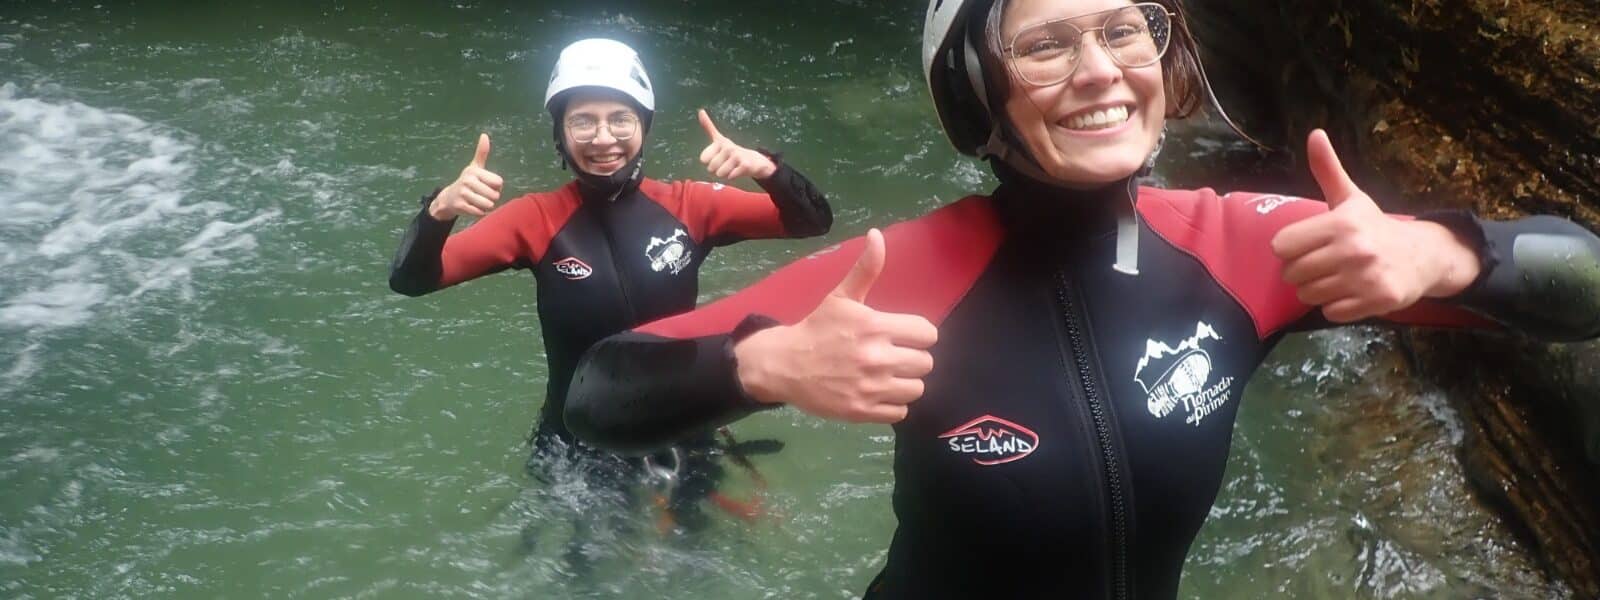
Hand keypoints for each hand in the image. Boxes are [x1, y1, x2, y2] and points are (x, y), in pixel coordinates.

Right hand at [429, 133, 504, 220]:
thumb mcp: (474, 167)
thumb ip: (481, 153)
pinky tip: (472, 207)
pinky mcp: (461, 206)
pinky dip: (479, 212)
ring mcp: (463, 193)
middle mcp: (468, 180)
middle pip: (495, 195)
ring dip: (486, 206)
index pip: (499, 182)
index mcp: (474, 171)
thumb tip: (484, 134)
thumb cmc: (467, 181)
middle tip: (481, 195)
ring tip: (477, 201)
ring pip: (488, 205)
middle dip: (492, 198)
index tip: (486, 185)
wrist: (449, 198)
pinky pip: (480, 212)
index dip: (496, 187)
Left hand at [698, 109, 776, 180]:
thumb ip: (708, 126)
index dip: (709, 161)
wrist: (753, 160)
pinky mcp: (744, 165)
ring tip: (732, 167)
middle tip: (725, 163)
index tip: (717, 156)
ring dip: (725, 174)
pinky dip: (733, 176)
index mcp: (719, 142)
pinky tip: (738, 170)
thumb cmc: (731, 151)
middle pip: (711, 168)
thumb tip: (700, 110)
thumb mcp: (719, 139)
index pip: (703, 159)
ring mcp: (737, 156)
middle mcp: (728, 147)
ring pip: (720, 174)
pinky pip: (730, 176)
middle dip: (717, 169)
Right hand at [733, 229, 937, 423]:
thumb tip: (878, 235)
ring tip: (888, 376)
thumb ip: (866, 268)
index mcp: (875, 326)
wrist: (784, 365)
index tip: (904, 336)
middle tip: (894, 357)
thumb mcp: (841, 297)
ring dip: (905, 383)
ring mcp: (870, 387)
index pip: (928, 333)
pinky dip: (892, 404)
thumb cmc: (818, 329)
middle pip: (925, 363)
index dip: (918, 334)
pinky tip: (877, 393)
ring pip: (916, 389)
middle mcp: (876, 357)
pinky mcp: (863, 411)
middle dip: (913, 359)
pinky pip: (900, 412)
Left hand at [1271, 129, 1479, 322]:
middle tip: (1321, 263)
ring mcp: (1366, 278)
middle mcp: (1353, 250)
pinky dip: (1335, 306)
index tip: (1305, 245)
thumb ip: (1328, 169)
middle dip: (1300, 271)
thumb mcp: (1351, 197)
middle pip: (1292, 274)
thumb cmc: (1375, 227)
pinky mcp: (1376, 302)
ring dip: (1316, 290)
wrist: (1423, 256)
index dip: (1289, 248)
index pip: (1282, 246)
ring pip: (1308, 295)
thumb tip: (1314, 134)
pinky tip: (1350, 291)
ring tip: (1335, 277)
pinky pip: (1330, 312)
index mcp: (1341, 223)